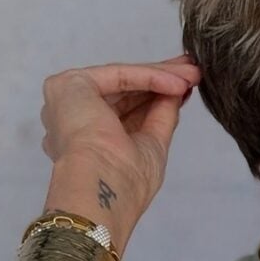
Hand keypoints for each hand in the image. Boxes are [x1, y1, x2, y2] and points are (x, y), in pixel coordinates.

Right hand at [38, 52, 201, 239]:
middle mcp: (73, 119)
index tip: (185, 90)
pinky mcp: (71, 85)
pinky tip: (178, 82)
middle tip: (191, 72)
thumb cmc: (124, 184)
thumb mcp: (151, 148)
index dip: (157, 99)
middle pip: (124, 93)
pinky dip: (150, 77)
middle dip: (160, 81)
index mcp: (87, 141)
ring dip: (161, 76)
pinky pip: (119, 76)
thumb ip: (161, 117)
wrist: (102, 188)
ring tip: (191, 74)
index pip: (126, 112)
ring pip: (123, 82)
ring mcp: (68, 101)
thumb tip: (178, 93)